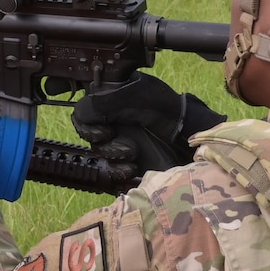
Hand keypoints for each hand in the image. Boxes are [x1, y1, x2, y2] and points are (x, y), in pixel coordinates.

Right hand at [72, 73, 224, 174]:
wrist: (190, 138)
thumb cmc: (167, 110)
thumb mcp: (136, 96)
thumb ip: (103, 103)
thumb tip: (79, 114)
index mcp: (111, 101)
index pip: (84, 112)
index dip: (86, 122)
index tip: (103, 129)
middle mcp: (112, 122)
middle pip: (88, 135)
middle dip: (102, 140)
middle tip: (117, 138)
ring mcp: (119, 145)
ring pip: (98, 154)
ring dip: (113, 154)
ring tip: (132, 153)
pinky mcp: (125, 165)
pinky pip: (109, 173)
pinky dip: (118, 172)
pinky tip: (133, 168)